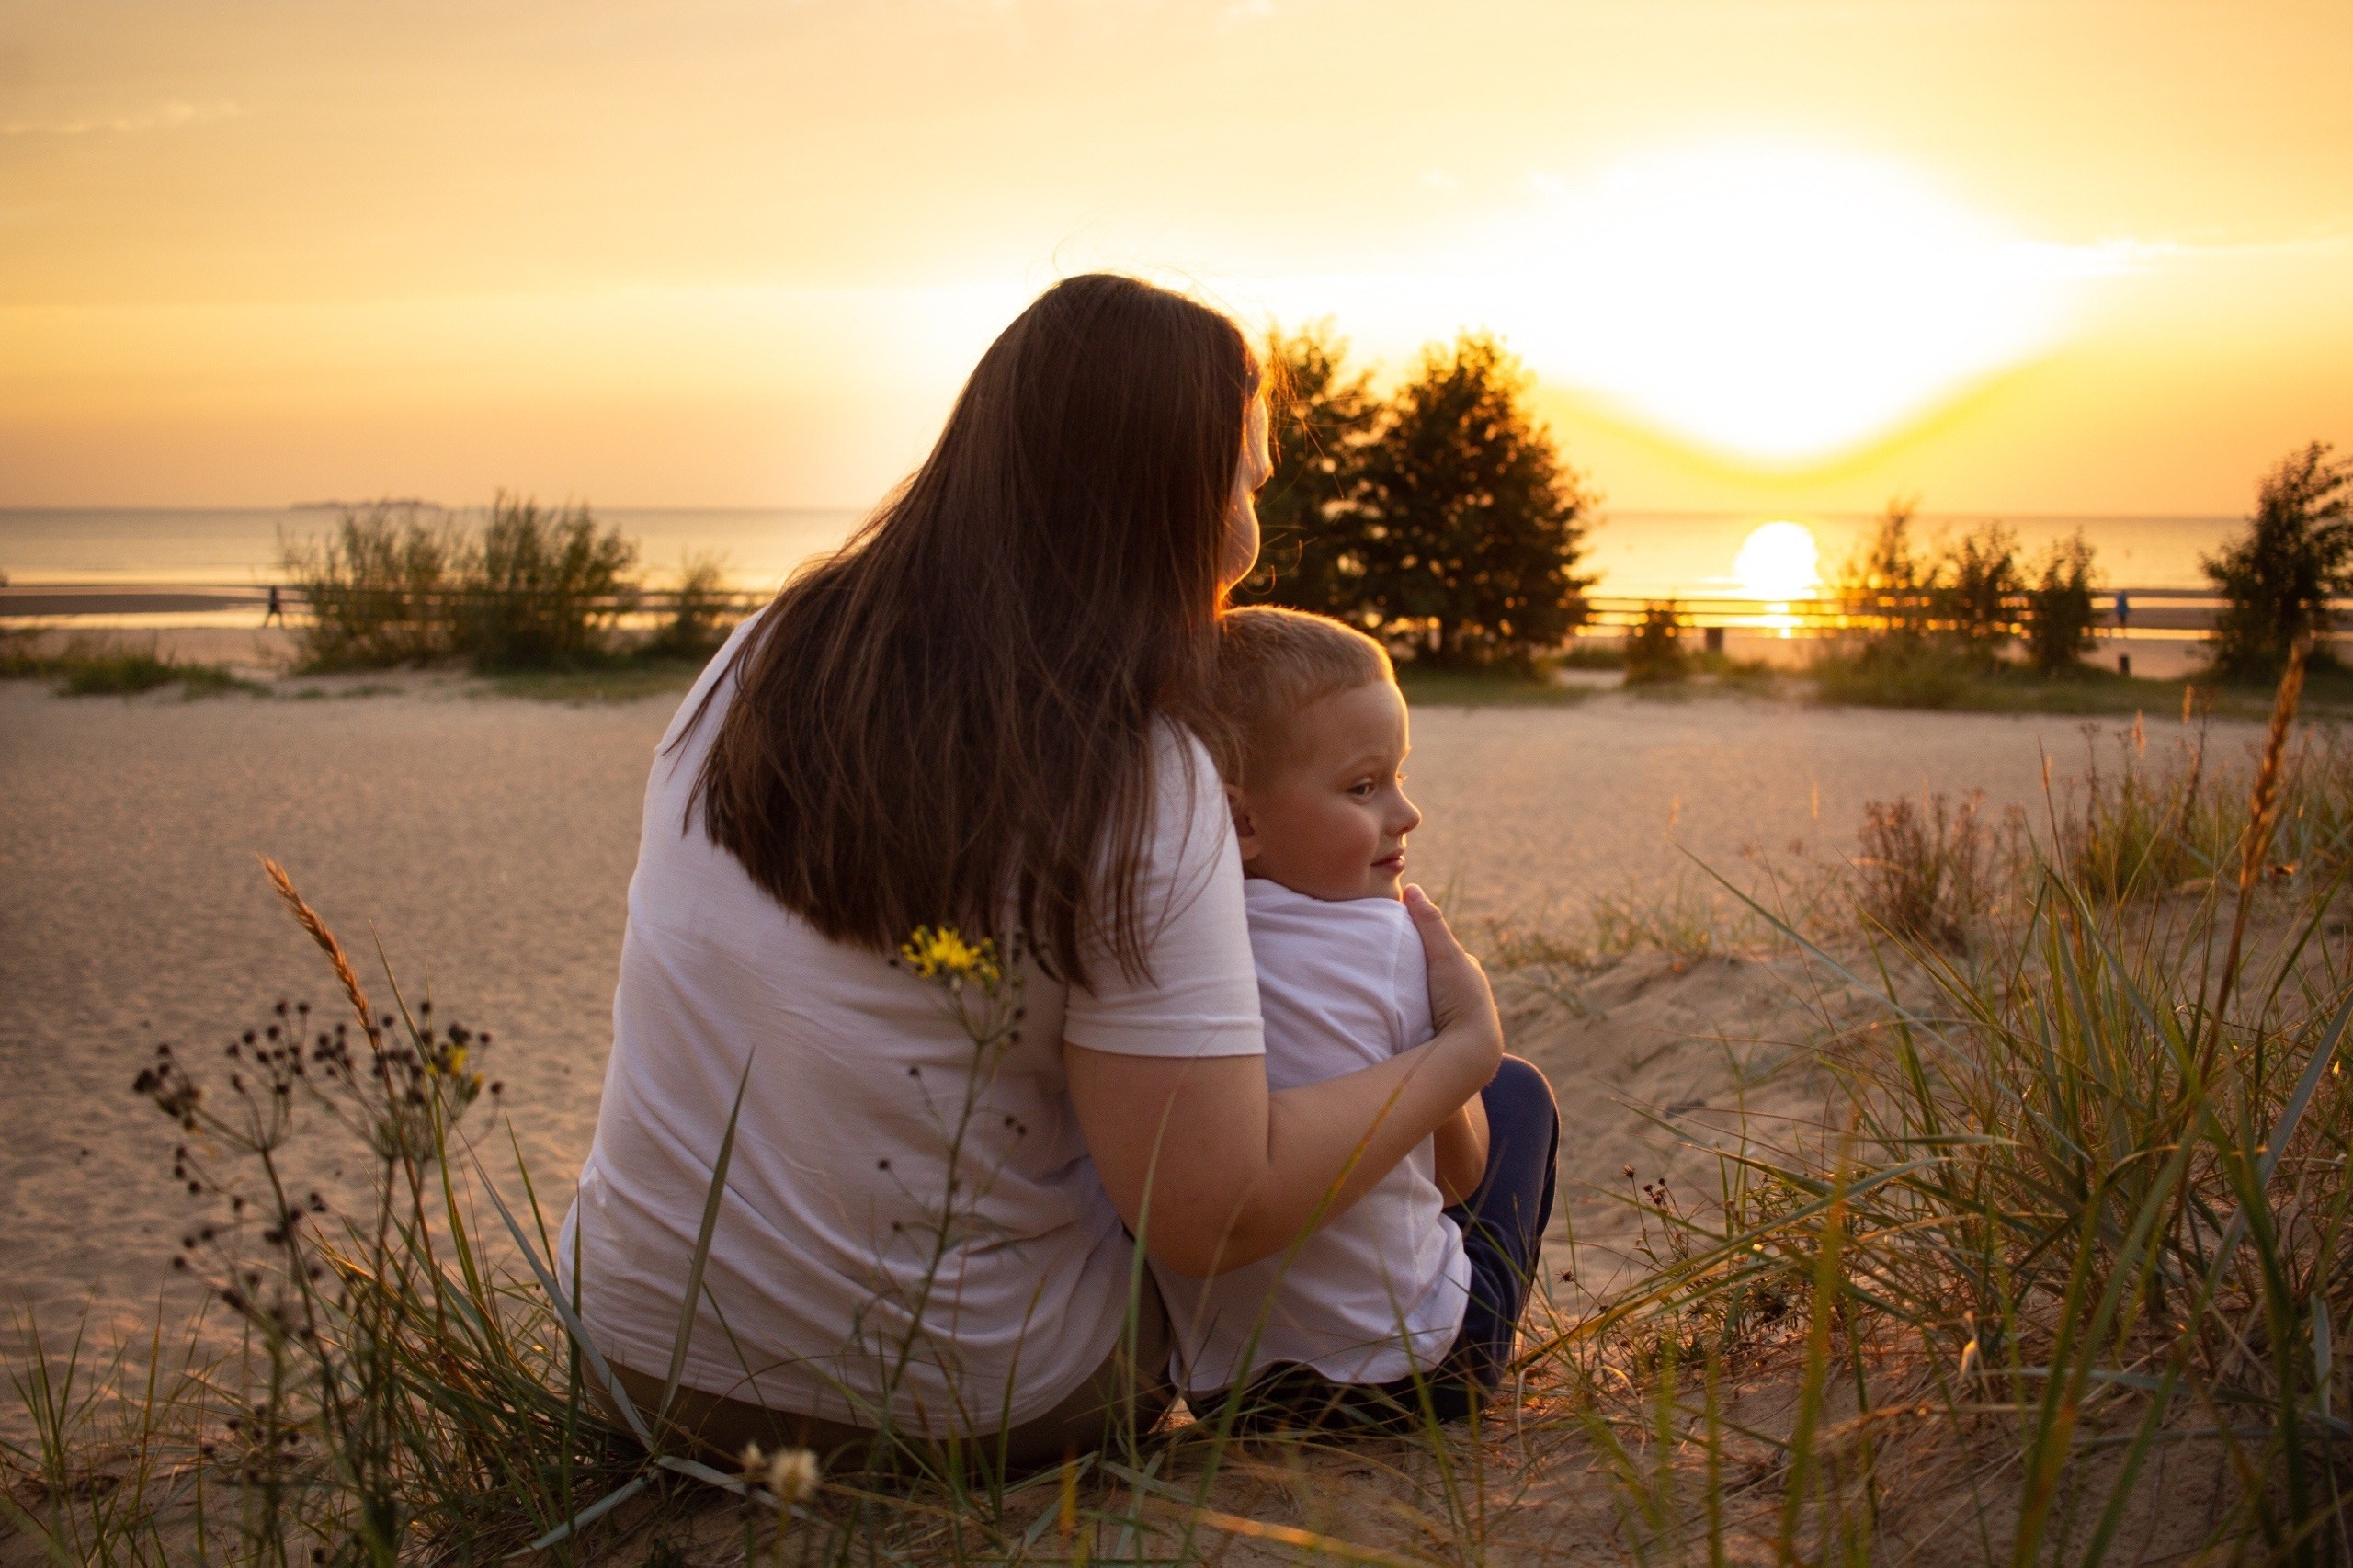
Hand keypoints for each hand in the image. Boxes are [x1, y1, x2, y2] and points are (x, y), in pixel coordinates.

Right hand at [1403, 885, 1502, 1086]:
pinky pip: (1428, 1025)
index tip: (1395, 941)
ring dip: (1415, 1001)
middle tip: (1385, 972)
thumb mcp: (1444, 954)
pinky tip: (1397, 1024)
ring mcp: (1458, 1021)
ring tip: (1385, 999)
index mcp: (1469, 974)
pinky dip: (1415, 1021)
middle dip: (1417, 975)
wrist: (1471, 1052)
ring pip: (1432, 1003)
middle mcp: (1467, 996)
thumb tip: (1411, 887)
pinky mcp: (1448, 1043)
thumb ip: (1429, 923)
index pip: (1442, 953)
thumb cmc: (1461, 999)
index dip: (1422, 946)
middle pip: (1436, 977)